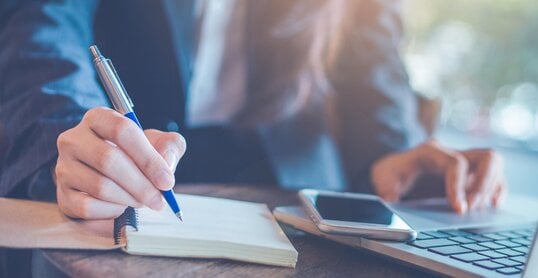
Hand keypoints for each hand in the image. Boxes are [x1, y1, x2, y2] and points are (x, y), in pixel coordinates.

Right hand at [55, 107, 185, 218]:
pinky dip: (112, 211)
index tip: (167, 181)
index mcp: (98, 118)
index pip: (122, 131)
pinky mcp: (62, 194)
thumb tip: (166, 162)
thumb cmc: (136, 156)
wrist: (110, 176)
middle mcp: (74, 139)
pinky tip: (121, 206)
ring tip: (142, 201)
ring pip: (100, 186)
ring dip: (129, 199)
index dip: (148, 158)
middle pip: (109, 160)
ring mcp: (63, 167)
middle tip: (159, 200)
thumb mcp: (158, 143)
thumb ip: (170, 146)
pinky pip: (88, 206)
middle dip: (141, 185)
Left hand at [371, 140, 506, 213]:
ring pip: (493, 163)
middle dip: (484, 184)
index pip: (455, 163)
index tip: (459, 209)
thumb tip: (392, 199)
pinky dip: (497, 189)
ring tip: (482, 209)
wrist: (391, 170)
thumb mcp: (382, 178)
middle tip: (473, 208)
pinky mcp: (470, 173)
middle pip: (485, 156)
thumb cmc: (389, 174)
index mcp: (429, 152)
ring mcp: (463, 160)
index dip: (459, 186)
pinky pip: (494, 175)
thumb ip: (386, 188)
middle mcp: (450, 153)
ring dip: (493, 187)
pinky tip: (493, 205)